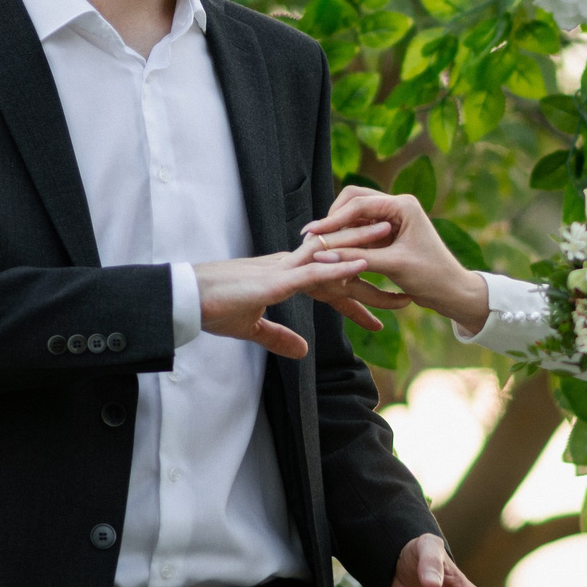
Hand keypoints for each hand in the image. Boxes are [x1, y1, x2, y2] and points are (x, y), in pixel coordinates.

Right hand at [194, 247, 373, 357]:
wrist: (186, 300)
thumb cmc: (212, 309)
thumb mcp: (252, 328)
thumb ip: (279, 338)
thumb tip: (303, 351)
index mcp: (284, 277)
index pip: (327, 278)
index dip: (355, 285)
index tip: (384, 289)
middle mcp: (288, 266)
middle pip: (336, 257)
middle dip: (368, 250)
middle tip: (400, 240)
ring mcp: (283, 270)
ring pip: (331, 255)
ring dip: (361, 245)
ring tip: (390, 235)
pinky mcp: (275, 280)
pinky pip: (314, 270)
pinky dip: (340, 267)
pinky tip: (363, 262)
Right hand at [305, 188, 491, 332]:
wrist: (452, 291)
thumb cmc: (431, 277)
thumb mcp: (392, 266)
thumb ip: (357, 256)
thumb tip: (322, 253)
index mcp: (403, 205)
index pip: (359, 205)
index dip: (333, 219)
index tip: (311, 233)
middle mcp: (398, 206)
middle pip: (354, 201)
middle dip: (333, 218)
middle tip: (312, 236)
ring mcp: (393, 218)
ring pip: (356, 215)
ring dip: (339, 228)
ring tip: (317, 245)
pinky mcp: (389, 233)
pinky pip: (361, 229)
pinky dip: (347, 238)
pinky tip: (332, 251)